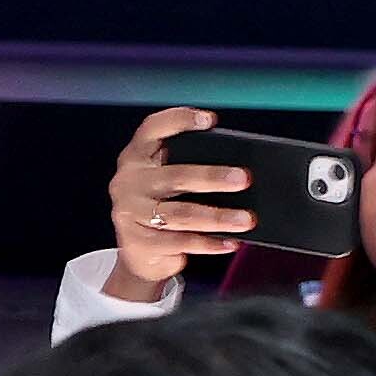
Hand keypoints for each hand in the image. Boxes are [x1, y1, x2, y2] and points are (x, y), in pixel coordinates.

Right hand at [107, 105, 254, 293]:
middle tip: (243, 179)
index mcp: (136, 157)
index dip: (179, 120)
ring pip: (181, 214)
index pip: (153, 129)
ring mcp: (131, 213)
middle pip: (175, 176)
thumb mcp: (169, 181)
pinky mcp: (139, 242)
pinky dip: (210, 243)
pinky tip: (230, 242)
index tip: (210, 120)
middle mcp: (129, 182)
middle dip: (213, 177)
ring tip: (246, 219)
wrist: (140, 254)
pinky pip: (181, 242)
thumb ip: (190, 165)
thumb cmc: (162, 207)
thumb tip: (238, 169)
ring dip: (218, 217)